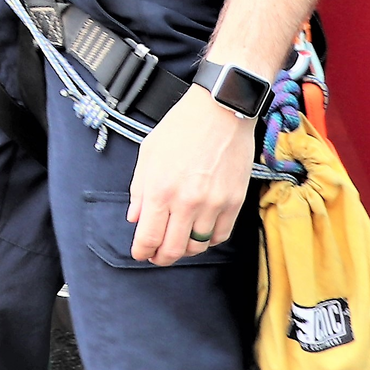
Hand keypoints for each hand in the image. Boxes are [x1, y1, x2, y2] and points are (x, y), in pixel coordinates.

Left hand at [127, 84, 254, 264]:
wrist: (220, 112)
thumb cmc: (181, 128)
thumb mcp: (148, 154)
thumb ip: (139, 190)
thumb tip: (135, 218)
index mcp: (161, 190)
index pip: (148, 237)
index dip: (141, 251)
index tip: (140, 253)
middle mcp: (187, 202)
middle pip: (173, 249)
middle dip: (161, 257)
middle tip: (157, 255)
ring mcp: (213, 204)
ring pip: (198, 246)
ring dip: (185, 248)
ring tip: (178, 240)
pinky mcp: (234, 202)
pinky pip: (220, 236)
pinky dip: (209, 240)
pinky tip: (200, 231)